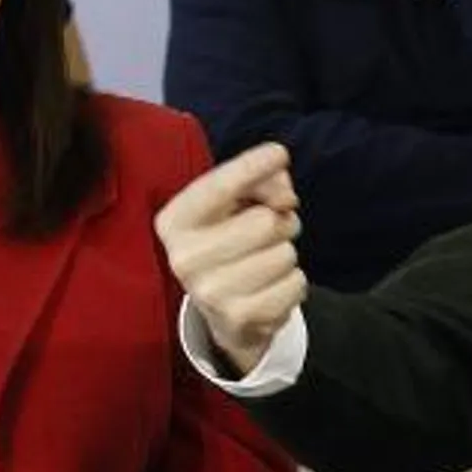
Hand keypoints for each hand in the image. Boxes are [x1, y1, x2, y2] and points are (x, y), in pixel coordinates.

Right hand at [155, 143, 303, 376]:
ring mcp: (210, 292)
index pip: (218, 187)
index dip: (253, 167)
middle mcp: (184, 258)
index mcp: (175, 222)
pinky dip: (294, 282)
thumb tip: (284, 196)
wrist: (222, 309)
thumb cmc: (231, 240)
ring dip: (287, 254)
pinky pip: (296, 283)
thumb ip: (260, 182)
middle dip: (281, 221)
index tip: (279, 153)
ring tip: (265, 261)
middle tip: (271, 231)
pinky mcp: (240, 318)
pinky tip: (270, 287)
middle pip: (266, 222)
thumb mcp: (234, 205)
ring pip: (285, 253)